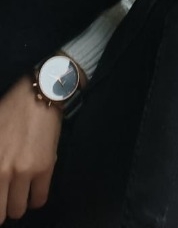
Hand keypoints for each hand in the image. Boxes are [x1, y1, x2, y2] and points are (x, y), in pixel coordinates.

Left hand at [0, 76, 61, 222]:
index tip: (1, 195)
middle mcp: (1, 170)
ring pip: (18, 209)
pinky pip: (39, 199)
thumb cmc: (10, 111)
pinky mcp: (43, 168)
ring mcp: (22, 171)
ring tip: (21, 191)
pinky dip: (36, 198)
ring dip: (19, 203)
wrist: (39, 95)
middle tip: (7, 196)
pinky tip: (35, 187)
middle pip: (1, 212)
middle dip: (4, 207)